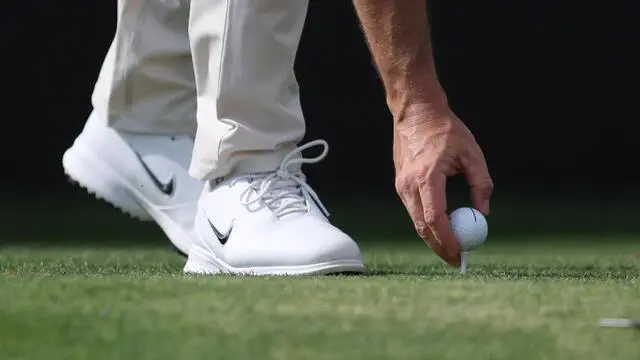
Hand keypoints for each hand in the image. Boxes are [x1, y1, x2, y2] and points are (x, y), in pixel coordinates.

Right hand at [393, 103, 493, 266]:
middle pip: (423, 227)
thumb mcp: (472, 153)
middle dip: (439, 247)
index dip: (448, 240)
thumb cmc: (446, 130)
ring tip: (452, 248)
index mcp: (427, 177)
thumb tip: (483, 213)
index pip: (435, 219)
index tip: (461, 254)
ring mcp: (401, 186)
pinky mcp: (400, 184)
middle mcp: (409, 185)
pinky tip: (441, 229)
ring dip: (433, 238)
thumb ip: (481, 183)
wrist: (416, 113)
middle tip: (457, 260)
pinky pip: (414, 211)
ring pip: (416, 222)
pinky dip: (426, 224)